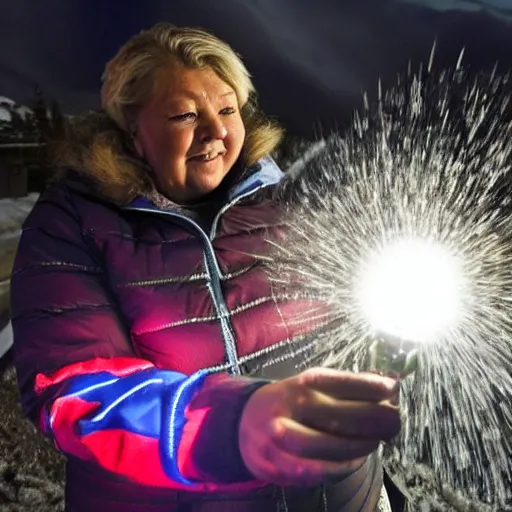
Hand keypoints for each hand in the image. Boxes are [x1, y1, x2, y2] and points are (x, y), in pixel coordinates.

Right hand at [238, 367, 399, 486]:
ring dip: (362, 445)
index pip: (343, 383)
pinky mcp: (280, 464)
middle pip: (343, 415)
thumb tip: (387, 386)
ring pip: (333, 446)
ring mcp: (283, 438)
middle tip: (394, 421)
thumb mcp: (308, 385)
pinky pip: (318, 471)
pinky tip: (355, 460)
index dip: (372, 386)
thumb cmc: (288, 403)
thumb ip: (342, 387)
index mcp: (301, 384)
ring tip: (376, 440)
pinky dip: (342, 467)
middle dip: (376, 419)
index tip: (392, 388)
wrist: (243, 423)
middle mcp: (292, 408)